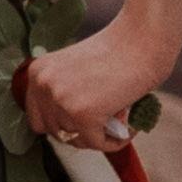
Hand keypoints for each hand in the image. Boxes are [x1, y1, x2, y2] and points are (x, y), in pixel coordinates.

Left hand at [25, 19, 181, 141]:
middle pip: (55, 132)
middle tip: (105, 124)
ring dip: (98, 137)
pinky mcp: (84, 115)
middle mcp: (43, 86)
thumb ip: (67, 91)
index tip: (81, 124)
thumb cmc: (121, 48)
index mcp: (38, 72)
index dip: (61, 124)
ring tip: (120, 123)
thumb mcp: (78, 67)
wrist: (145, 37)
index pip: (37, 117)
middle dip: (81, 131)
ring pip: (77, 140)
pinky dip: (116, 142)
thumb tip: (70, 127)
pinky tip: (130, 131)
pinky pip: (98, 143)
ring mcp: (61, 101)